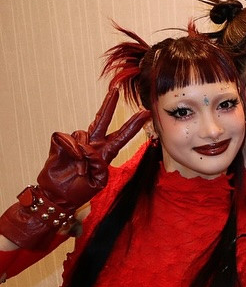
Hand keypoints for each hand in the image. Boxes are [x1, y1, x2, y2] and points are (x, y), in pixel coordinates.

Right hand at [39, 87, 150, 208]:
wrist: (58, 195)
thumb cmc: (79, 190)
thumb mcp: (98, 182)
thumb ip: (99, 165)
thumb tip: (89, 149)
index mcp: (106, 153)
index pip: (122, 136)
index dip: (134, 125)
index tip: (146, 113)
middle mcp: (93, 144)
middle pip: (103, 120)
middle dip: (109, 105)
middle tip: (116, 90)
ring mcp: (78, 142)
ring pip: (82, 135)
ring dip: (81, 154)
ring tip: (80, 169)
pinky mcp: (61, 141)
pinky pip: (67, 138)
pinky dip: (69, 149)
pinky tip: (69, 159)